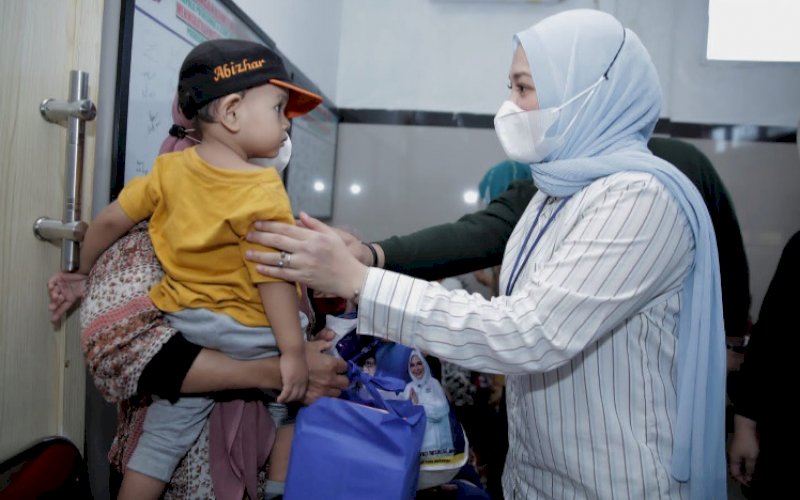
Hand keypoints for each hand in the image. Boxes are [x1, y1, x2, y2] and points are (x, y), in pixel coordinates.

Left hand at [47, 272, 87, 321]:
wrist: (88, 273)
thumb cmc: (88, 284)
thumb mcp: (85, 295)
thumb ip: (84, 301)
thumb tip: (88, 312)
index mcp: (70, 298)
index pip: (63, 307)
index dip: (58, 313)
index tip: (53, 320)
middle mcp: (64, 292)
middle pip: (56, 300)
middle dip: (54, 304)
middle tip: (52, 307)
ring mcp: (60, 285)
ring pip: (53, 292)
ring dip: (53, 295)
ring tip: (55, 296)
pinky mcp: (59, 277)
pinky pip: (51, 282)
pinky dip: (50, 284)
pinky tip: (51, 287)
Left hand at [246, 212, 368, 299]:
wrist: (350, 278)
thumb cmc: (341, 256)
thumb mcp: (331, 236)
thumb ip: (315, 224)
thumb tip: (300, 214)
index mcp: (313, 237)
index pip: (287, 229)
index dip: (270, 226)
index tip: (257, 223)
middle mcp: (307, 249)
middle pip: (278, 241)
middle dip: (260, 237)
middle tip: (247, 234)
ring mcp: (304, 264)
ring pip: (277, 258)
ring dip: (260, 255)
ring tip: (247, 252)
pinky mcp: (303, 278)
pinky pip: (282, 274)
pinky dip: (269, 271)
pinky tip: (258, 268)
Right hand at [277, 351, 307, 402]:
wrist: (294, 351)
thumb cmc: (297, 355)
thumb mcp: (301, 365)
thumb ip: (299, 371)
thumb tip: (295, 373)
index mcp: (305, 378)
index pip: (303, 391)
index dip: (297, 396)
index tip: (292, 397)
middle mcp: (302, 382)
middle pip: (298, 395)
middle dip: (292, 399)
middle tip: (285, 400)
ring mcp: (296, 382)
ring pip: (292, 396)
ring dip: (286, 400)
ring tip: (281, 401)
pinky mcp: (289, 381)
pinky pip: (286, 393)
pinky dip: (282, 398)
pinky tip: (278, 400)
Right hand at [303, 329, 348, 404]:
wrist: (282, 370)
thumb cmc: (298, 356)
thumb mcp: (312, 346)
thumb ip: (324, 344)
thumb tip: (331, 341)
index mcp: (331, 365)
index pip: (345, 367)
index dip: (342, 366)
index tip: (338, 366)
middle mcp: (330, 379)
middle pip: (345, 383)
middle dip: (342, 379)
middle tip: (336, 377)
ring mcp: (323, 390)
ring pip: (337, 393)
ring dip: (334, 389)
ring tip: (329, 386)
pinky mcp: (315, 398)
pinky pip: (325, 400)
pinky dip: (324, 397)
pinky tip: (319, 392)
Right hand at [728, 414, 758, 485]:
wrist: (745, 426)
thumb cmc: (747, 443)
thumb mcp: (751, 457)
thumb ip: (749, 468)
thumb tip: (748, 477)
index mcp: (733, 459)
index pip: (735, 473)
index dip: (741, 480)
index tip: (749, 484)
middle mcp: (731, 455)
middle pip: (735, 469)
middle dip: (742, 476)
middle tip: (750, 480)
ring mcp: (734, 450)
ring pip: (737, 463)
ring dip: (743, 469)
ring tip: (751, 473)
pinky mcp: (738, 446)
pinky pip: (740, 458)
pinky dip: (744, 463)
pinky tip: (750, 463)